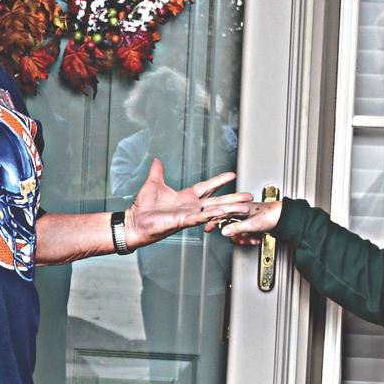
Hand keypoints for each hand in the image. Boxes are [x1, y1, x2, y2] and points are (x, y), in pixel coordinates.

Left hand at [123, 158, 252, 247]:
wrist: (134, 222)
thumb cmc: (143, 208)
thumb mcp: (153, 184)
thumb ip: (157, 172)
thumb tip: (157, 161)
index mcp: (185, 197)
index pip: (207, 187)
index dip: (220, 181)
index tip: (232, 175)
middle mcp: (190, 207)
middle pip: (217, 201)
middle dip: (234, 199)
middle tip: (248, 196)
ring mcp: (188, 215)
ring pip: (214, 211)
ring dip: (230, 209)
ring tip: (244, 207)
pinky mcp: (183, 221)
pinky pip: (200, 217)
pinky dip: (211, 215)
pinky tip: (222, 212)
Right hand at [212, 199, 281, 245]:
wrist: (286, 218)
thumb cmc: (272, 215)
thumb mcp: (251, 224)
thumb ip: (236, 228)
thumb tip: (224, 232)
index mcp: (240, 207)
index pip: (222, 213)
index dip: (214, 220)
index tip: (208, 227)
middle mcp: (242, 211)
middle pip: (230, 224)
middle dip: (234, 234)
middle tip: (237, 239)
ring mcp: (248, 217)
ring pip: (238, 230)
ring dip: (243, 237)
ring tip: (250, 240)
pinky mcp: (253, 223)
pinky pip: (246, 232)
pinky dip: (249, 237)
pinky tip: (255, 239)